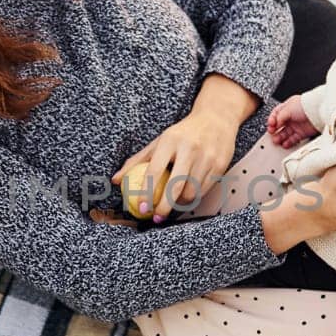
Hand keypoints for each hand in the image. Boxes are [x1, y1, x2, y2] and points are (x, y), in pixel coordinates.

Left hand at [113, 112, 236, 221]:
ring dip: (179, 204)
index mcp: (170, 141)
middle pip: (175, 186)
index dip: (146, 193)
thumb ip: (137, 161)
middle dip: (164, 206)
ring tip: (172, 204)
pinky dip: (193, 197)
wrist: (216, 118)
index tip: (141, 208)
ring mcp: (207, 157)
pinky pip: (204, 190)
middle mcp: (189, 148)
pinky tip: (186, 196)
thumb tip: (116, 180)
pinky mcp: (220, 165)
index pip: (154, 171)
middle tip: (156, 217)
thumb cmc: (183, 133)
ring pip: (191, 191)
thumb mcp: (159, 141)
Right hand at [266, 95, 315, 148]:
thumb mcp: (287, 108)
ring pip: (285, 133)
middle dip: (274, 131)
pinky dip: (288, 142)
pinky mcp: (302, 133)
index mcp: (287, 108)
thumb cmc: (305, 105)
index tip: (270, 126)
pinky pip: (293, 139)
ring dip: (280, 138)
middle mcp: (291, 117)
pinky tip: (285, 144)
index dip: (272, 121)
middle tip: (272, 134)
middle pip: (280, 126)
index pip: (276, 115)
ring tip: (276, 141)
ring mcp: (297, 125)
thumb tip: (274, 124)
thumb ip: (279, 117)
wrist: (319, 111)